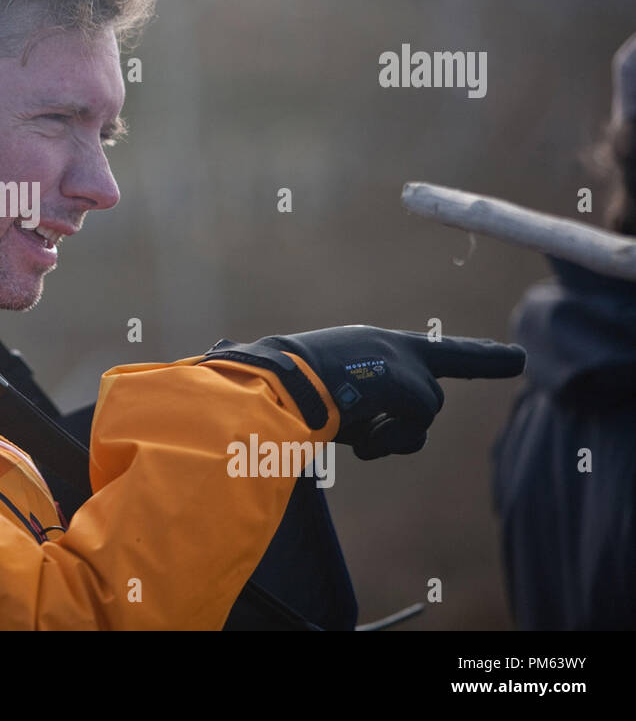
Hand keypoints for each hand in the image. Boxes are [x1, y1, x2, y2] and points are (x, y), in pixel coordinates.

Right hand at [201, 326, 525, 458]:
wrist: (269, 383)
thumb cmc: (284, 393)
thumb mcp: (329, 399)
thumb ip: (362, 411)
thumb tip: (372, 440)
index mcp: (371, 346)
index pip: (438, 351)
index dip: (478, 355)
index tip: (517, 357)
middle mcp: (390, 346)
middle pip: (427, 399)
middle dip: (400, 430)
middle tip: (367, 438)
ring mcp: (399, 360)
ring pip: (423, 414)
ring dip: (388, 434)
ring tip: (347, 428)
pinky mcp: (403, 378)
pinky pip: (415, 425)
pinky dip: (386, 439)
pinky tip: (355, 433)